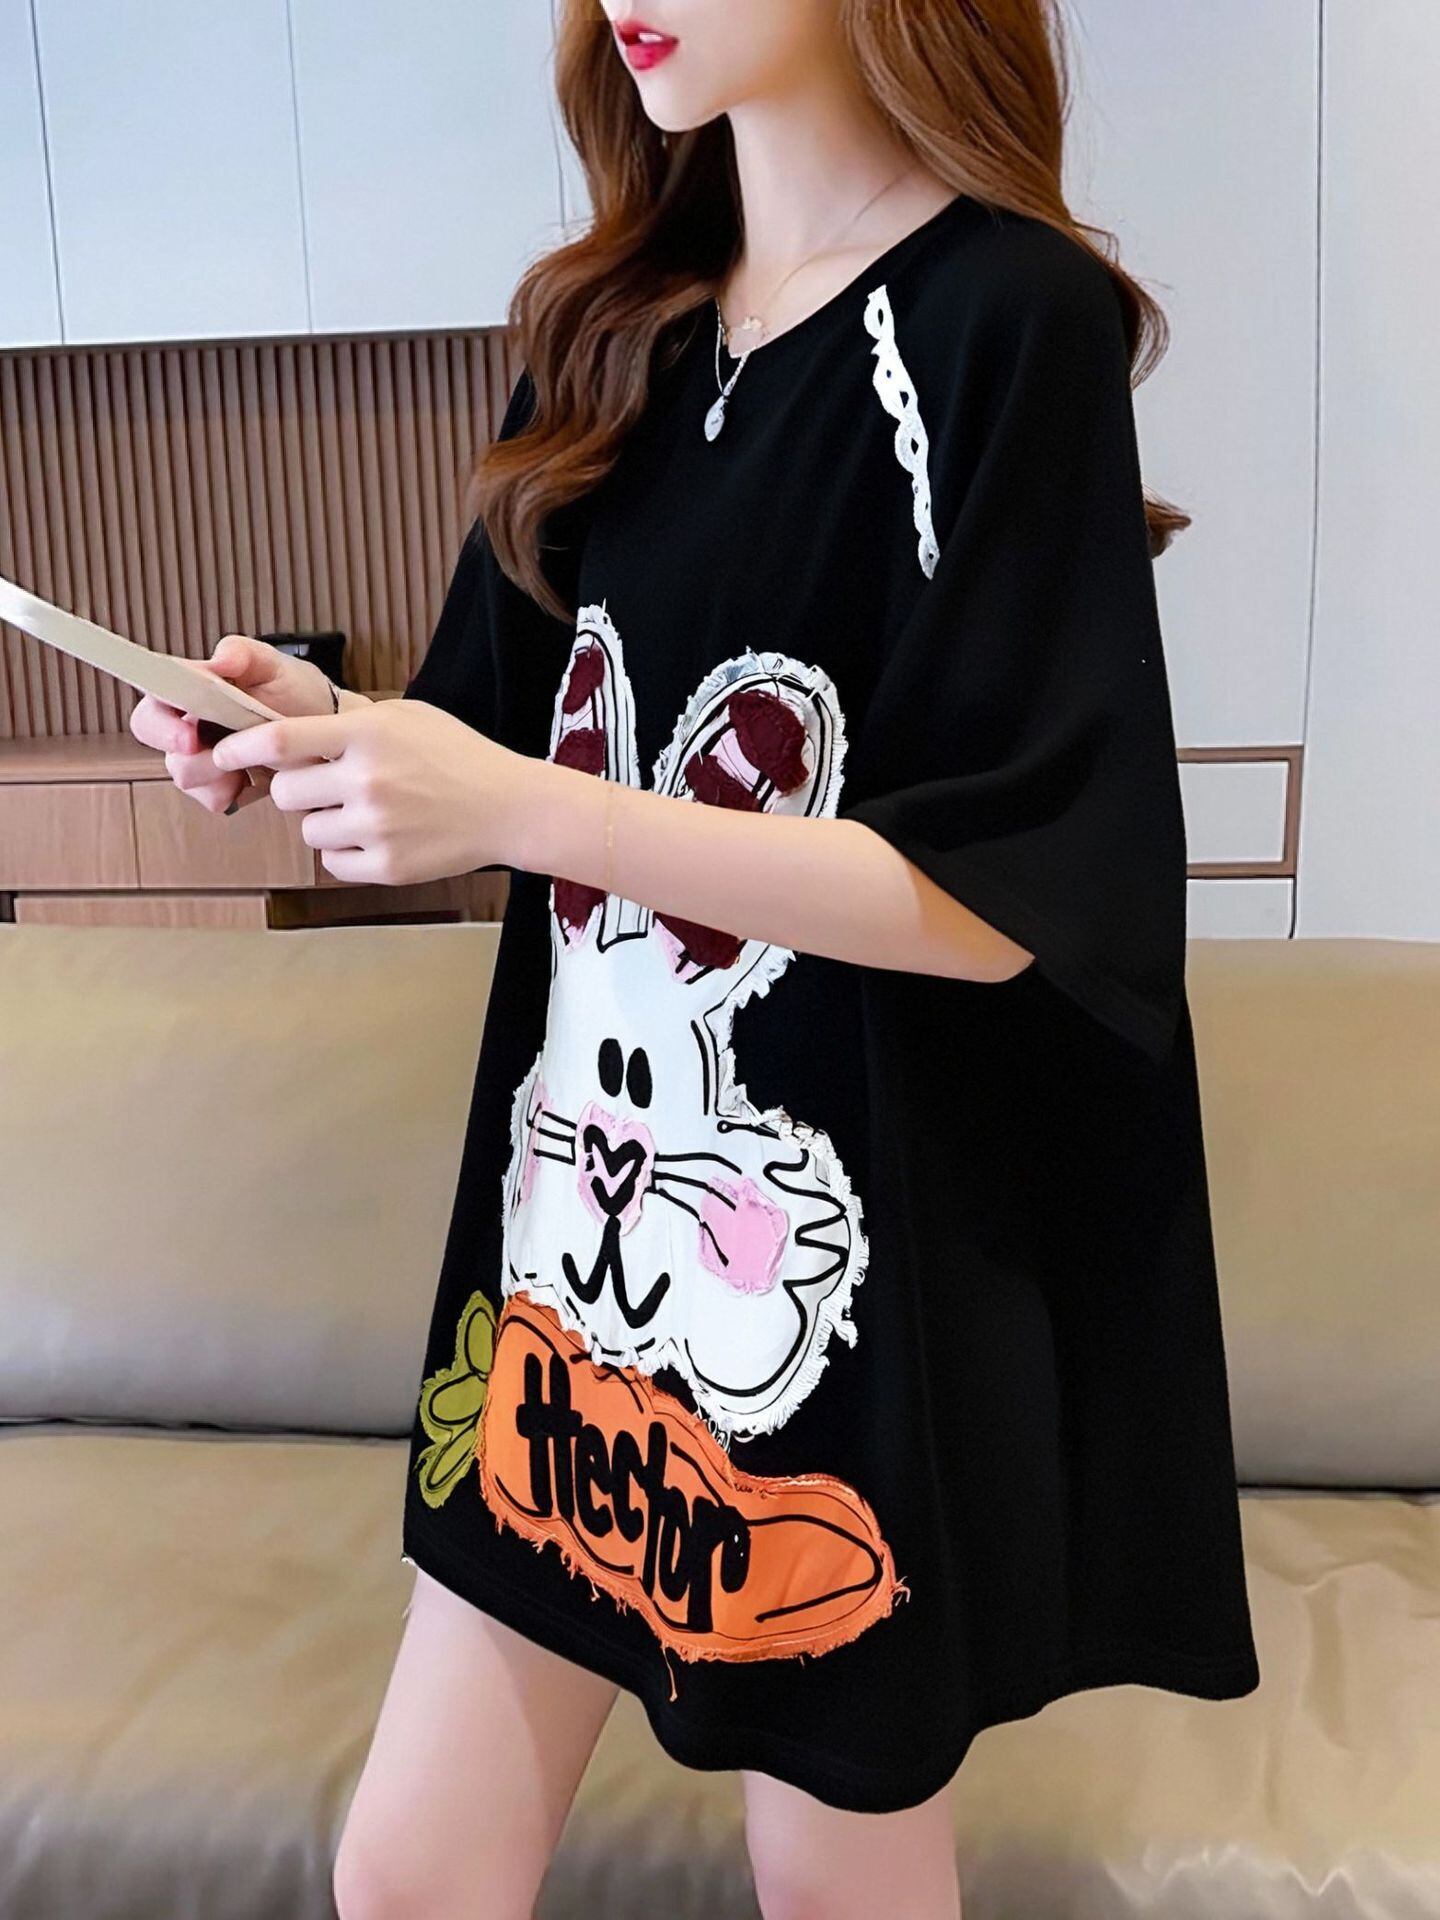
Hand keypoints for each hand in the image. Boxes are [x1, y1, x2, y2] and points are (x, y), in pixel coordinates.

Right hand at [127, 635, 341, 815]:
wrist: (327, 732)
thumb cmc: (297, 692)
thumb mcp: (277, 667)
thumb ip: (247, 654)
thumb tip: (221, 657)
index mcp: (193, 683)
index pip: (154, 693)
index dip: (161, 719)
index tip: (190, 736)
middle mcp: (187, 717)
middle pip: (153, 736)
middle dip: (184, 753)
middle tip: (221, 759)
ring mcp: (199, 753)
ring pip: (184, 773)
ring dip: (216, 774)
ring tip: (254, 764)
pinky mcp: (218, 783)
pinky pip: (210, 798)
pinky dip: (232, 793)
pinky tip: (257, 780)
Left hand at [210, 697, 535, 885]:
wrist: (508, 807)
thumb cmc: (458, 756)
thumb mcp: (407, 717)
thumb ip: (349, 720)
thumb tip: (286, 725)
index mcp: (369, 735)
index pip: (281, 740)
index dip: (240, 746)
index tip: (221, 751)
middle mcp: (368, 780)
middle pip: (284, 792)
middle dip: (294, 790)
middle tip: (324, 787)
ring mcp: (376, 827)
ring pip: (307, 830)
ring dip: (323, 823)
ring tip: (364, 813)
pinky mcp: (386, 867)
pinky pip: (332, 862)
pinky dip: (345, 852)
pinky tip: (377, 837)